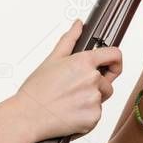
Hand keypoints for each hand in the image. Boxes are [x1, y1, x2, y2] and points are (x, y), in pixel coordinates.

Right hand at [15, 19, 122, 141]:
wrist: (27, 117)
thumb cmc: (36, 91)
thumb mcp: (52, 59)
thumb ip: (69, 39)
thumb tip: (78, 25)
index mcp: (84, 62)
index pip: (114, 55)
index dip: (115, 60)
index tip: (112, 65)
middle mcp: (92, 79)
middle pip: (107, 82)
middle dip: (95, 86)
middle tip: (73, 90)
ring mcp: (94, 100)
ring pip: (101, 99)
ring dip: (90, 101)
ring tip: (69, 102)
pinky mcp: (93, 118)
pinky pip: (96, 115)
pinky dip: (86, 116)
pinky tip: (70, 113)